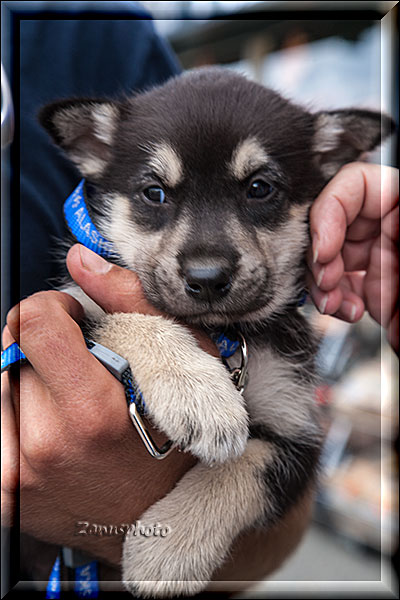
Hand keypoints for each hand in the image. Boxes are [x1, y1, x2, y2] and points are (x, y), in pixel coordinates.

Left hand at [2, 243, 221, 565]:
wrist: (159, 517)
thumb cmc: (178, 437)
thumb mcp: (179, 361)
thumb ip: (128, 300)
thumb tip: (79, 257)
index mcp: (93, 410)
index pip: (34, 323)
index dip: (53, 308)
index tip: (73, 320)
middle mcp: (46, 445)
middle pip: (10, 353)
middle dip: (40, 349)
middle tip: (75, 368)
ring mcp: (17, 475)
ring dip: (25, 380)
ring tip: (63, 400)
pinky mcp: (2, 493)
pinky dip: (14, 412)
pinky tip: (45, 424)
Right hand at [307, 162, 398, 351]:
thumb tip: (387, 215)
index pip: (354, 187)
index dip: (328, 214)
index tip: (324, 249)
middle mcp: (388, 228)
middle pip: (333, 226)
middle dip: (320, 256)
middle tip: (326, 282)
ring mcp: (380, 259)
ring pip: (330, 261)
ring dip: (323, 284)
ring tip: (333, 303)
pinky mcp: (375, 290)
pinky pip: (342, 290)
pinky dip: (336, 302)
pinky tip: (349, 312)